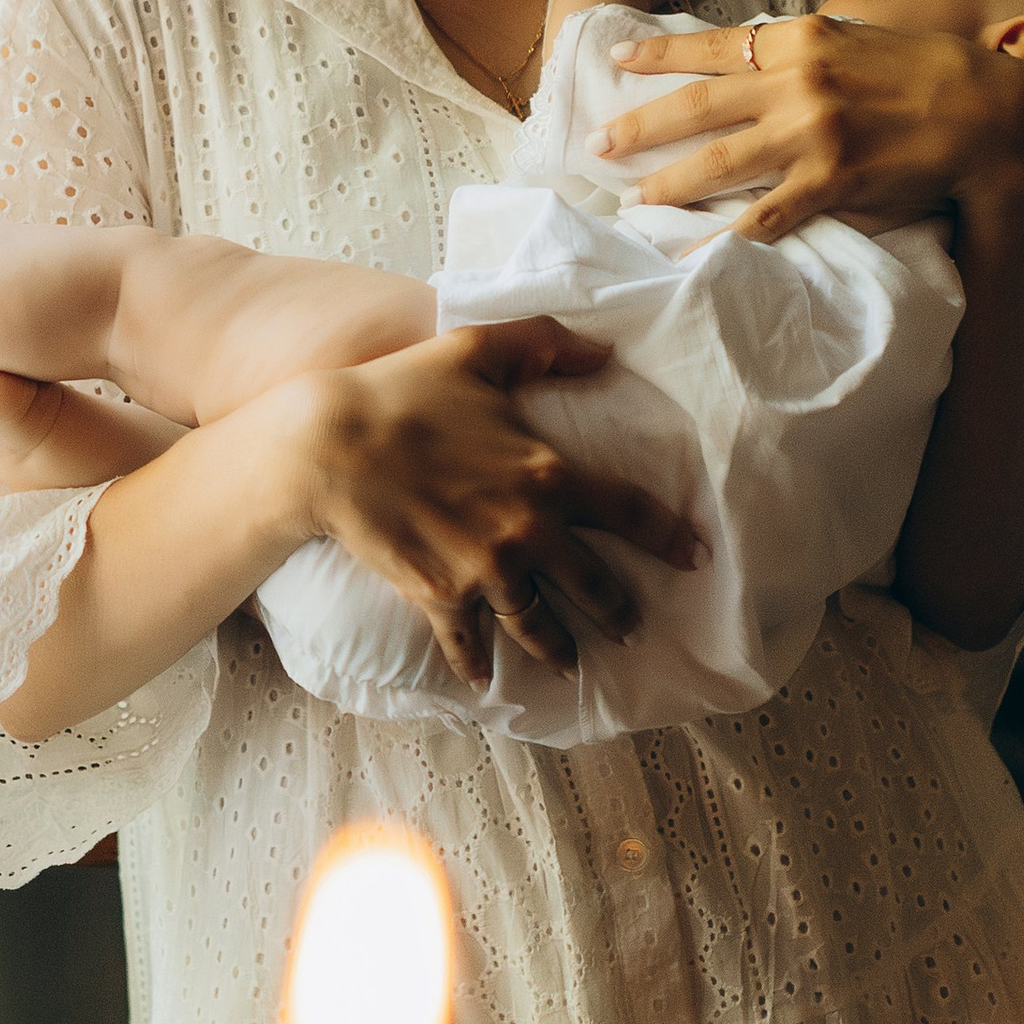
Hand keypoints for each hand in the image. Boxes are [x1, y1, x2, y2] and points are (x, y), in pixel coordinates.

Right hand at [284, 320, 702, 686]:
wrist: (329, 445)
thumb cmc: (403, 390)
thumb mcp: (478, 349)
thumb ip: (545, 344)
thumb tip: (604, 351)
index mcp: (549, 473)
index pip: (628, 511)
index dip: (667, 536)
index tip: (695, 556)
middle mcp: (528, 530)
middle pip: (592, 583)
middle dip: (618, 610)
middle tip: (633, 628)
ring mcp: (485, 570)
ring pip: (538, 623)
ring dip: (559, 648)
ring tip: (571, 664)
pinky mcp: (441, 596)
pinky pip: (468, 641)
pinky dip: (477, 664)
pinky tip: (485, 679)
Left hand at [594, 14, 1023, 243]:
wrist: (991, 114)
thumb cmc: (929, 73)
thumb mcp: (860, 39)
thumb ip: (806, 48)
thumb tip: (757, 54)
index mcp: (801, 38)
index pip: (711, 45)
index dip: (658, 55)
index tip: (614, 61)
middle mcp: (797, 80)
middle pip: (698, 106)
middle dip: (640, 126)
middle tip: (597, 145)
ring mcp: (812, 133)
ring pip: (718, 162)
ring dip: (668, 182)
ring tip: (634, 198)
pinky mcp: (832, 180)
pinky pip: (764, 215)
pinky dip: (724, 235)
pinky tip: (696, 249)